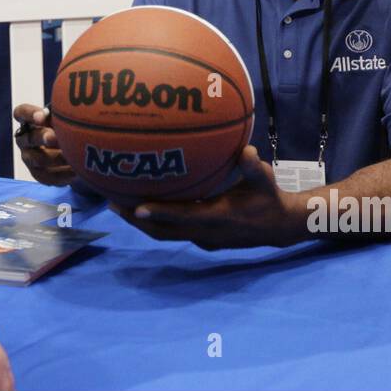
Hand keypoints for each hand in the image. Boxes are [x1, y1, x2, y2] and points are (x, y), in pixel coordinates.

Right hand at [12, 104, 75, 186]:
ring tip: (71, 155)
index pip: (21, 113)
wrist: (71, 152)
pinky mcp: (38, 174)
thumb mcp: (63, 120)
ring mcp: (29, 158)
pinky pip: (47, 176)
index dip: (29, 115)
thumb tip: (71, 111)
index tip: (42, 117)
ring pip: (37, 159)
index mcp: (28, 121)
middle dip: (42, 137)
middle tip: (54, 137)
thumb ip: (62, 116)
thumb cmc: (65, 128)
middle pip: (29, 138)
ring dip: (55, 157)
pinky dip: (62, 173)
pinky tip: (76, 170)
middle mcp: (24, 140)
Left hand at [110, 145, 298, 249]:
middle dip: (136, 220)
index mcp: (218, 217)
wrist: (280, 228)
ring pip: (165, 234)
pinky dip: (156, 222)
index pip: (184, 216)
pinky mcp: (203, 240)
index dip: (160, 213)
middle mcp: (206, 233)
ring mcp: (203, 239)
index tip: (136, 207)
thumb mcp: (265, 180)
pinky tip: (144, 206)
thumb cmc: (269, 198)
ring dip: (141, 223)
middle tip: (111, 203)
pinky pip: (173, 232)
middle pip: (163, 231)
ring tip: (117, 205)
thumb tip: (246, 150)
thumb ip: (254, 166)